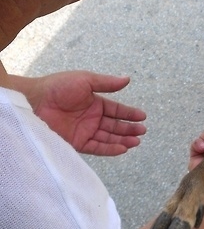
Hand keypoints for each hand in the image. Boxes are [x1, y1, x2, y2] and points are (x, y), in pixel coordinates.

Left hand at [15, 71, 145, 155]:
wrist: (35, 102)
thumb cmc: (58, 87)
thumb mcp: (85, 80)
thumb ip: (107, 83)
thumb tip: (127, 79)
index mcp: (94, 102)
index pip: (116, 110)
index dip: (129, 114)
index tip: (142, 117)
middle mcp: (91, 118)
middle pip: (115, 125)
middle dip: (129, 129)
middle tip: (142, 131)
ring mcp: (85, 131)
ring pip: (109, 138)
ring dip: (123, 140)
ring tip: (136, 141)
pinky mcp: (77, 142)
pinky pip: (97, 147)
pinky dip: (110, 149)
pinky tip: (122, 148)